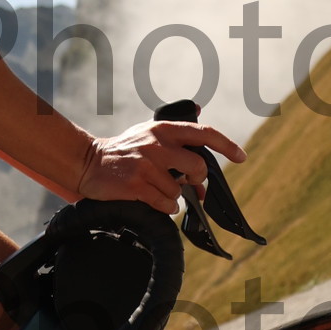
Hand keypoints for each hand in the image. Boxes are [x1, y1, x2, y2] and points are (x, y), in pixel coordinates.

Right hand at [74, 118, 246, 213]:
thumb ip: (176, 133)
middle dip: (197, 182)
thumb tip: (201, 122)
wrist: (89, 162)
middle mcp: (157, 144)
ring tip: (156, 190)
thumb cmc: (124, 151)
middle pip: (197, 167)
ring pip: (179, 191)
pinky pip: (165, 204)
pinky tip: (151, 200)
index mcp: (164, 129)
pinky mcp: (135, 184)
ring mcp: (146, 165)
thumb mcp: (149, 132)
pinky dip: (163, 207)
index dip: (226, 145)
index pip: (204, 133)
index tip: (241, 156)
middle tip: (190, 185)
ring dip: (172, 196)